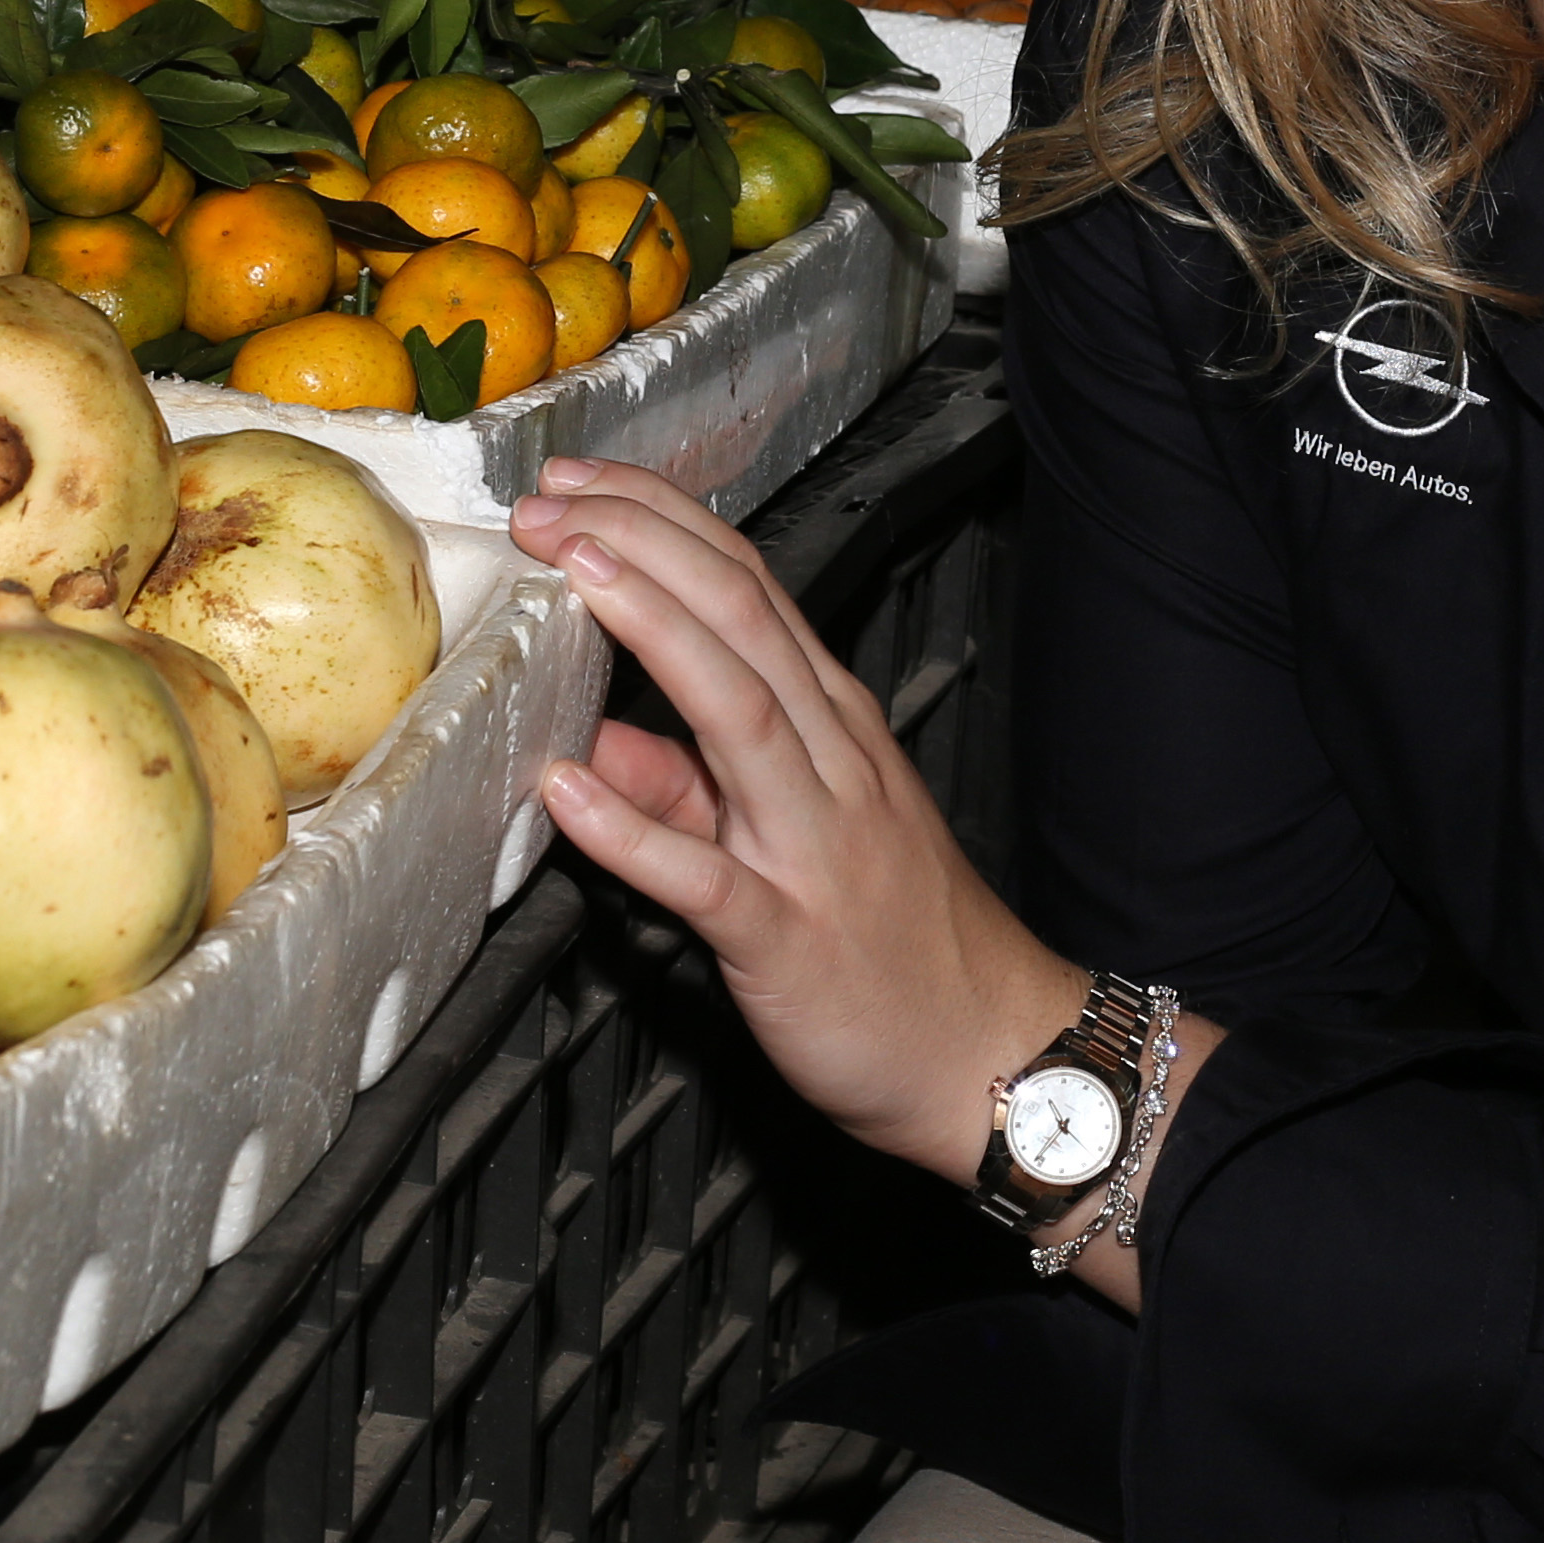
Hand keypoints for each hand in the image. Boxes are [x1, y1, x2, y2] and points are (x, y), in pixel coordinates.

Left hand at [516, 457, 1081, 1176]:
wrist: (993, 1056)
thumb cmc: (898, 943)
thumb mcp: (791, 836)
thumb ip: (686, 785)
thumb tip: (593, 740)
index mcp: (832, 725)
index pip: (745, 587)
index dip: (659, 525)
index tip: (578, 486)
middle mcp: (830, 762)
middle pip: (739, 619)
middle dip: (642, 545)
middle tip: (550, 502)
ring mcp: (813, 844)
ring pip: (737, 709)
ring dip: (652, 630)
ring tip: (574, 575)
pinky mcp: (786, 935)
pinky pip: (703, 876)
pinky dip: (633, 829)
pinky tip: (569, 789)